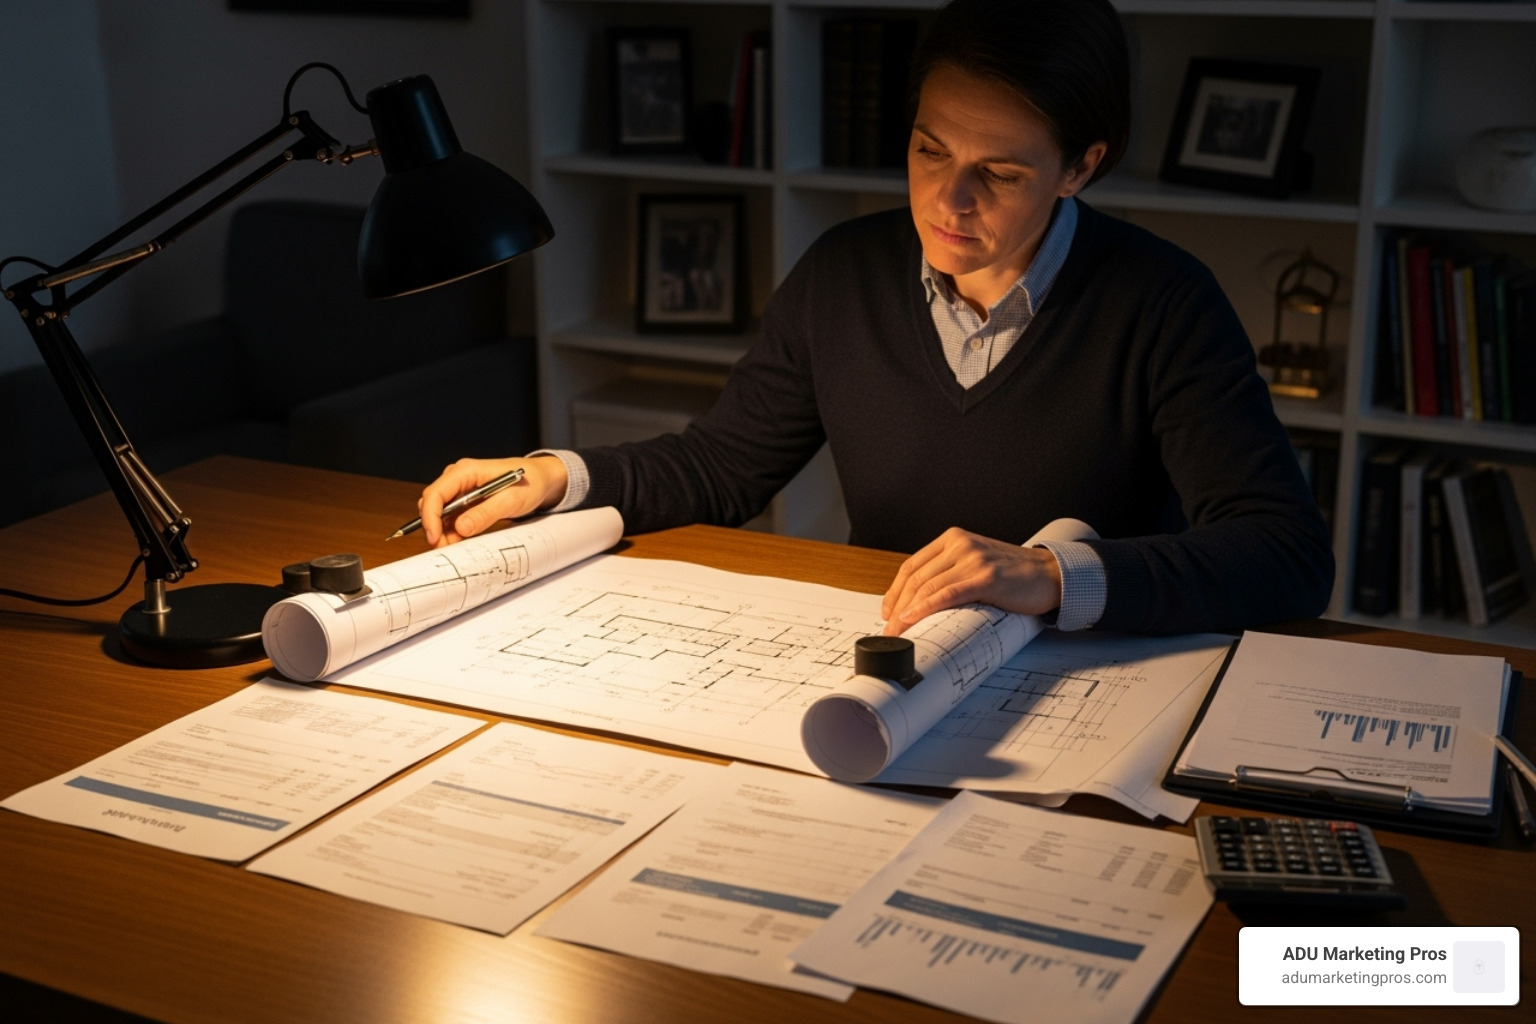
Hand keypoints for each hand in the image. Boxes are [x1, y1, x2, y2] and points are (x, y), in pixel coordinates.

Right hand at [417, 456, 568, 546]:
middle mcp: (458, 477)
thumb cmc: (529, 483)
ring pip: (439, 512)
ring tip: (455, 547)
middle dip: (435, 528)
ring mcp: (460, 488)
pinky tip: (461, 540)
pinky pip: (450, 516)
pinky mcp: (465, 499)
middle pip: (432, 503)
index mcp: (465, 471)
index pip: (435, 493)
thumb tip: (461, 528)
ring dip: (443, 531)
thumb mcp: (511, 500)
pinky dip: (452, 530)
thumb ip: (485, 514)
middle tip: (446, 549)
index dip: (430, 517)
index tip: (435, 538)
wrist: (540, 480)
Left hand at [880, 527, 1062, 635]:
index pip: (912, 566)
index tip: (887, 613)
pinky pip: (947, 593)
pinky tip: (912, 619)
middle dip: (897, 607)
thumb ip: (950, 573)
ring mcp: (972, 559)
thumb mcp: (975, 565)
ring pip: (927, 586)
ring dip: (907, 613)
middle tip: (889, 630)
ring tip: (897, 632)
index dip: (894, 592)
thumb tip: (920, 602)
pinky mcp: (985, 577)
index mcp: (953, 539)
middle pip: (916, 578)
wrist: (1050, 575)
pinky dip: (925, 607)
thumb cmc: (1014, 575)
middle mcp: (960, 544)